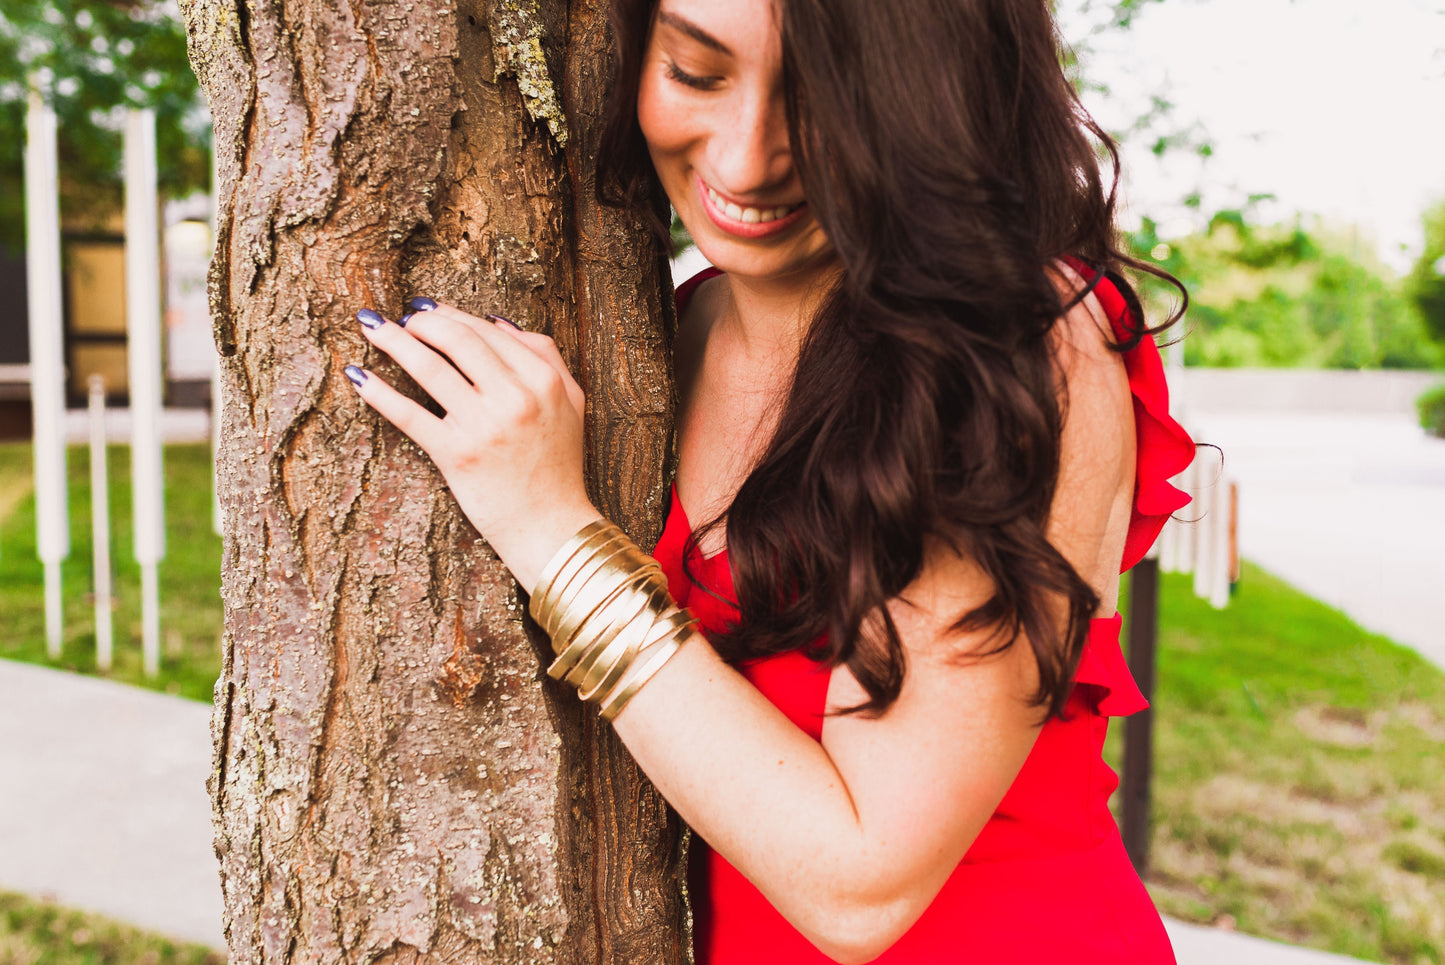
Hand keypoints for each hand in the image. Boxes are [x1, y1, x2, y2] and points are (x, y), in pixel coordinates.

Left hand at [346, 299, 601, 592]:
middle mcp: (515, 398)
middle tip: (401, 319)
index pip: (488, 331)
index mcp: (543, 380)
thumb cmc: (558, 466)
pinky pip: (409, 414)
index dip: (451, 314)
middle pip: (458, 340)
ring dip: (393, 341)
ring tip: (370, 327)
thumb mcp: (570, 403)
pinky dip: (379, 392)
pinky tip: (358, 375)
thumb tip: (496, 320)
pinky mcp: (456, 455)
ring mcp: (484, 426)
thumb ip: (546, 356)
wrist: (551, 527)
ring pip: (429, 368)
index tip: (426, 309)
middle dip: (422, 322)